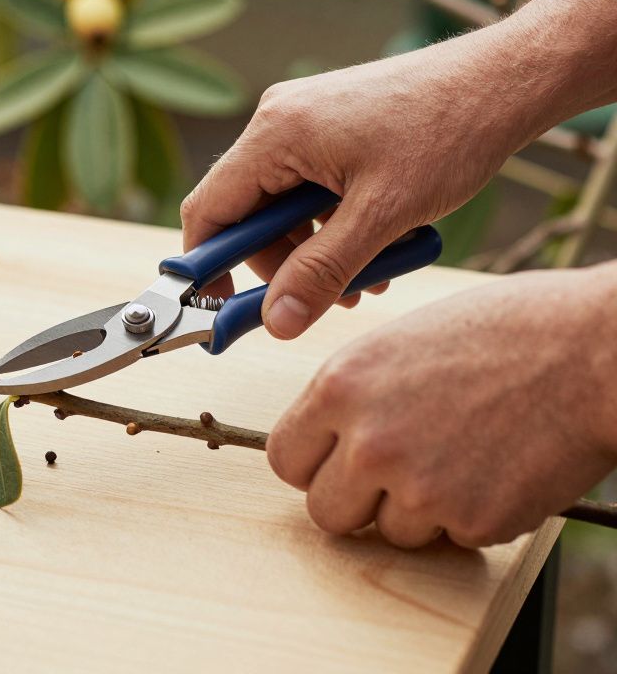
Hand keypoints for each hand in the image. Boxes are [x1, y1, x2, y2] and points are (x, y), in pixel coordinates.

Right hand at [181, 30, 526, 339]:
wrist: (506, 80)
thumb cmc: (449, 132)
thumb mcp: (382, 216)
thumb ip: (322, 272)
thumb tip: (277, 323)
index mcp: (276, 134)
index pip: (208, 210)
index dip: (207, 265)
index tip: (223, 309)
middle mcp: (279, 120)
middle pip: (245, 212)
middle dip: (281, 264)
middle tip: (319, 300)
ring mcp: (305, 120)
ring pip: (282, 205)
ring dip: (314, 249)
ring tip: (366, 277)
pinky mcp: (331, 125)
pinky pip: (309, 187)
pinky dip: (333, 223)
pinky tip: (376, 245)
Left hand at [266, 266, 616, 547]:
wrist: (595, 351)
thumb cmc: (506, 331)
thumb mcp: (399, 343)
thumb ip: (352, 394)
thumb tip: (326, 438)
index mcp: (340, 387)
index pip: (284, 458)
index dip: (313, 464)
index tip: (336, 462)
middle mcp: (369, 441)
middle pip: (324, 511)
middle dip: (356, 500)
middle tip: (397, 475)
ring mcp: (420, 487)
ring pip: (388, 533)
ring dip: (417, 511)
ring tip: (461, 457)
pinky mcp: (472, 521)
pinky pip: (449, 538)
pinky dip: (470, 516)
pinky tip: (498, 468)